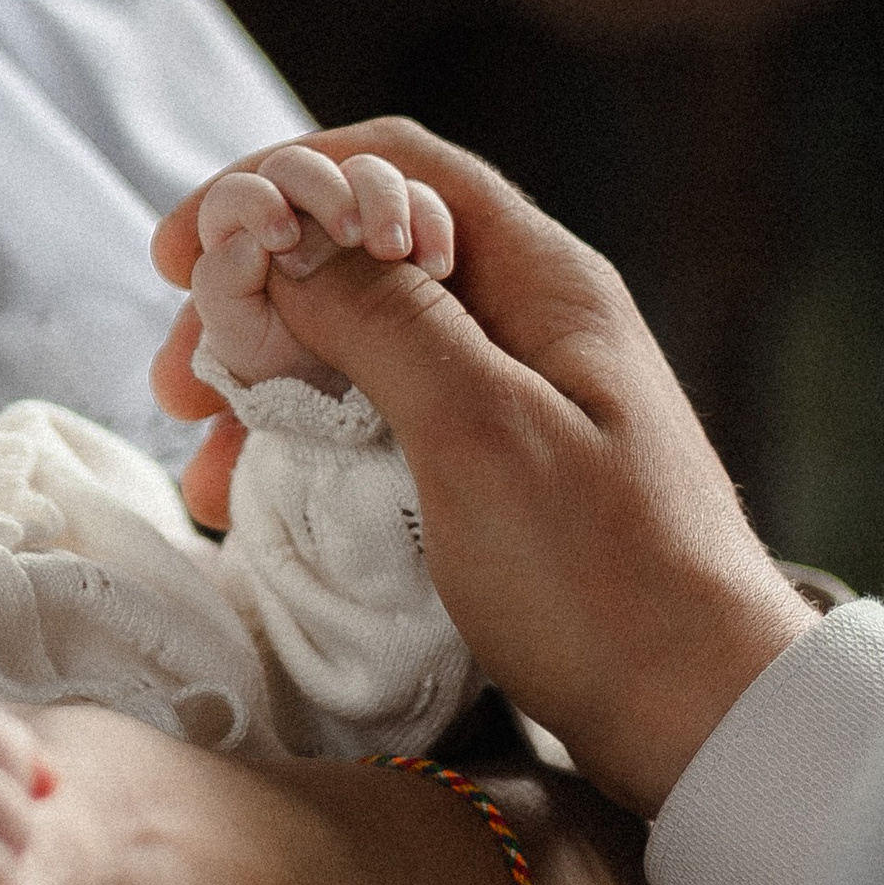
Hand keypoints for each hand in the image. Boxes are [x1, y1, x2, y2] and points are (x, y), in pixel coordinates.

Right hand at [157, 120, 812, 815]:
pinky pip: (383, 425)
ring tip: (202, 454)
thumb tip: (288, 239)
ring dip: (269, 384)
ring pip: (363, 348)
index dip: (276, 183)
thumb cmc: (605, 578)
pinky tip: (254, 500)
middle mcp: (529, 319)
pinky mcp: (501, 473)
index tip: (183, 252)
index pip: (393, 164)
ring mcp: (517, 397)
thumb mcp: (477, 431)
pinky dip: (308, 446)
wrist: (706, 720)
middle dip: (256, 301)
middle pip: (365, 257)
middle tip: (176, 378)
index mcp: (542, 279)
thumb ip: (382, 320)